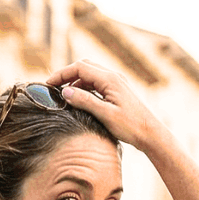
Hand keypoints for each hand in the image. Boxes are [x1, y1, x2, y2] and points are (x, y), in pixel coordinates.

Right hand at [47, 59, 164, 152]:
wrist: (150, 132)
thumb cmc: (130, 125)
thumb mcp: (105, 114)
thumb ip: (85, 101)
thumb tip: (65, 92)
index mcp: (110, 80)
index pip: (80, 67)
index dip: (61, 74)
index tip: (48, 84)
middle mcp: (113, 77)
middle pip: (84, 67)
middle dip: (66, 74)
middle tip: (52, 87)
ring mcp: (116, 83)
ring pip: (90, 75)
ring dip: (74, 81)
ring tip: (62, 95)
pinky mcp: (117, 91)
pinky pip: (96, 83)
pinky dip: (83, 88)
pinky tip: (78, 100)